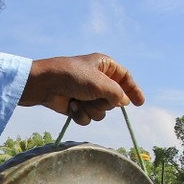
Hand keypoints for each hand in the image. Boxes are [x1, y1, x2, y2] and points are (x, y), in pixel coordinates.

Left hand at [19, 53, 144, 125]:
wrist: (43, 84)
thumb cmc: (72, 77)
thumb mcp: (99, 83)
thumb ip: (117, 93)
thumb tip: (123, 102)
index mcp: (105, 66)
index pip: (125, 78)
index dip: (133, 90)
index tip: (140, 103)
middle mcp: (98, 80)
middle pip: (114, 100)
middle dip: (104, 102)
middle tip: (94, 96)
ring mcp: (87, 94)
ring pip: (101, 112)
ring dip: (91, 109)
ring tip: (79, 101)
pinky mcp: (77, 106)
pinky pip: (88, 118)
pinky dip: (80, 114)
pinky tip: (71, 106)